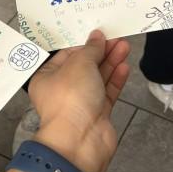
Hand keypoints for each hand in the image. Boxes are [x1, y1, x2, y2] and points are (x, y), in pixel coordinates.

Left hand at [29, 30, 130, 171]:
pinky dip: (115, 79)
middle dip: (101, 51)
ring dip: (111, 62)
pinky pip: (107, 92)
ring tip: (125, 45)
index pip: (66, 54)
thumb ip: (91, 48)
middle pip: (84, 65)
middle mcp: (62, 89)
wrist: (80, 140)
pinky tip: (125, 66)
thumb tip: (97, 37)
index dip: (83, 42)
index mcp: (47, 76)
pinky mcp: (97, 113)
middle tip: (116, 36)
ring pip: (97, 77)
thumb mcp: (80, 63)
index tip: (99, 31)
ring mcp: (81, 102)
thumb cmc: (71, 97)